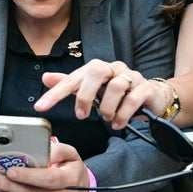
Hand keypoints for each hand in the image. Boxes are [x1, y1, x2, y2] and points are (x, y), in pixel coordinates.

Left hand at [34, 60, 162, 129]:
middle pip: (96, 71)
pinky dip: (122, 114)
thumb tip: (46, 77)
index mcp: (97, 68)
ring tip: (107, 120)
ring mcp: (131, 77)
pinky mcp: (145, 88)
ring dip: (107, 108)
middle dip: (85, 95)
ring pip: (116, 86)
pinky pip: (132, 99)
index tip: (41, 107)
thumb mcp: (91, 91)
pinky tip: (118, 123)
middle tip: (82, 115)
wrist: (151, 97)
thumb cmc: (117, 94)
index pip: (73, 77)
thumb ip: (70, 85)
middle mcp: (114, 68)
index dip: (55, 92)